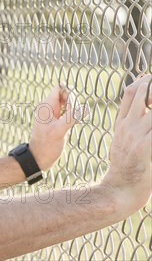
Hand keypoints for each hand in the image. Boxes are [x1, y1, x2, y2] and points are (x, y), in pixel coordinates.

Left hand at [28, 85, 81, 170]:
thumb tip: (83, 108)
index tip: (74, 107)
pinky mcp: (54, 121)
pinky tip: (74, 123)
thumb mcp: (60, 131)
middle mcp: (47, 108)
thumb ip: (71, 117)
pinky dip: (71, 115)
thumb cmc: (47, 146)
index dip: (69, 94)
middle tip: (75, 116)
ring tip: (75, 120)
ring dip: (73, 109)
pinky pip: (65, 112)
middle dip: (72, 102)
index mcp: (46, 106)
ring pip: (65, 104)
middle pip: (63, 95)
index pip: (59, 89)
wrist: (38, 158)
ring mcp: (50, 114)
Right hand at [101, 74, 151, 215]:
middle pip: (142, 93)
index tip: (149, 78)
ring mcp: (137, 135)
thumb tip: (140, 116)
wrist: (119, 189)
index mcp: (122, 124)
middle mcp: (129, 126)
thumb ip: (129, 128)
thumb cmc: (125, 169)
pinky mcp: (146, 146)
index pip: (130, 93)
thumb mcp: (121, 142)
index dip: (142, 82)